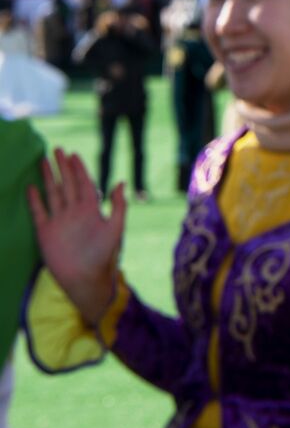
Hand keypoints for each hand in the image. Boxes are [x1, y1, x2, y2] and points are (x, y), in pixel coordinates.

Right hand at [26, 149, 125, 325]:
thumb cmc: (104, 255)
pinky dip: (35, 200)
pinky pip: (39, 212)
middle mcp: (74, 212)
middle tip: (57, 149)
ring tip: (43, 161)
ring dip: (48, 178)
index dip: (79, 169)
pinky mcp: (46, 232)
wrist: (86, 278)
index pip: (84, 183)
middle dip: (62, 167)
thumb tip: (120, 181)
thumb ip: (119, 205)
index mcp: (91, 209)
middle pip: (67, 184)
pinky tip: (31, 187)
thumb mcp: (116, 228)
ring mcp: (59, 221)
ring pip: (53, 194)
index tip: (73, 154)